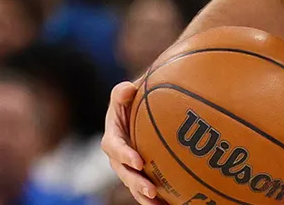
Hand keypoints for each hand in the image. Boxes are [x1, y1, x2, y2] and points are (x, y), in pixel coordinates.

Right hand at [100, 81, 161, 204]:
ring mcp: (129, 167)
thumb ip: (122, 92)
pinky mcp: (142, 173)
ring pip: (134, 185)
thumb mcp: (124, 94)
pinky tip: (171, 204)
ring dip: (145, 197)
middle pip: (124, 173)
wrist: (139, 110)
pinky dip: (158, 198)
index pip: (114, 148)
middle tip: (151, 190)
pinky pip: (147, 188)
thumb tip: (127, 89)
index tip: (138, 161)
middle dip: (136, 183)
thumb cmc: (132, 100)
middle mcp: (118, 156)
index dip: (124, 156)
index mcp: (112, 137)